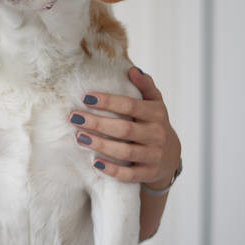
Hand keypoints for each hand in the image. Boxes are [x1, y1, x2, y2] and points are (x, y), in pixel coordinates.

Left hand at [69, 67, 180, 189]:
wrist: (170, 156)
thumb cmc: (153, 124)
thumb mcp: (154, 104)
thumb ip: (145, 87)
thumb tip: (133, 70)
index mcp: (157, 114)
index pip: (131, 105)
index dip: (108, 101)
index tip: (85, 98)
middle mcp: (157, 135)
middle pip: (124, 129)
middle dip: (97, 123)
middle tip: (74, 117)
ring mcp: (154, 155)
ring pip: (124, 152)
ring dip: (100, 145)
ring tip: (79, 137)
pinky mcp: (148, 173)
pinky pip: (129, 174)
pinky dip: (112, 169)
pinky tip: (94, 162)